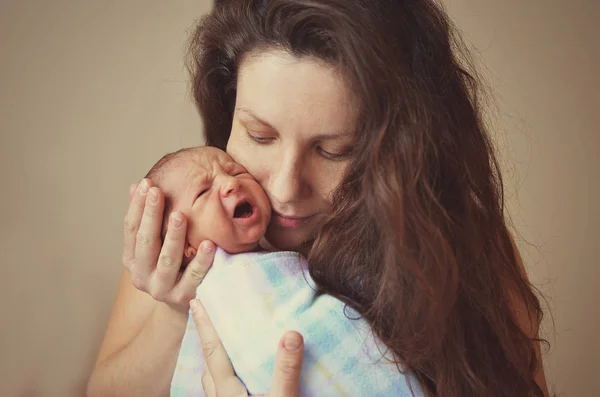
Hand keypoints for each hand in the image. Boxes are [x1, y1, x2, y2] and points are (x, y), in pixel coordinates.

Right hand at [122, 179, 214, 310]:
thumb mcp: (156, 243)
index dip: (138, 206)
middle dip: (152, 215)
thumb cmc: (170, 264)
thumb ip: (147, 218)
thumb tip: (138, 185)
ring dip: (173, 236)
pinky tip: (210, 244)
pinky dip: (201, 261)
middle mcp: (142, 275)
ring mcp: (161, 288)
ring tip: (180, 215)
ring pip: (167, 260)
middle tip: (159, 192)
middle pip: (146, 242)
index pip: (131, 229)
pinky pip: (194, 277)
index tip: (147, 183)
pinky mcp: (183, 298)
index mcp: (131, 259)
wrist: (182, 303)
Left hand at [190, 299, 304, 396]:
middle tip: (207, 317)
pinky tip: (238, 377)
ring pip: (212, 380)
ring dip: (214, 360)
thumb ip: (286, 370)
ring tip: (223, 345)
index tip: (196, 302)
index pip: (213, 350)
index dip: (204, 325)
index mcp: (227, 389)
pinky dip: (224, 377)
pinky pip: (220, 391)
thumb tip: (291, 334)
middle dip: (207, 338)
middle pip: (208, 363)